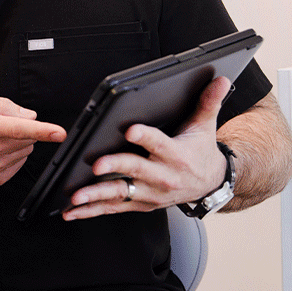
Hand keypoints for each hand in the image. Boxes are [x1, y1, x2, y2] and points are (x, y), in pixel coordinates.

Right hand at [0, 92, 65, 186]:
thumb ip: (4, 104)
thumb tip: (29, 115)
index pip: (19, 129)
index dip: (42, 130)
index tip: (59, 133)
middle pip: (26, 138)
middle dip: (22, 128)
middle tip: (0, 125)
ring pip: (25, 150)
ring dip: (19, 142)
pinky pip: (19, 163)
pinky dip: (14, 154)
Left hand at [62, 76, 231, 220]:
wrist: (210, 183)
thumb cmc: (201, 151)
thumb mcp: (205, 125)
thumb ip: (208, 102)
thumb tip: (219, 80)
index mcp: (176, 155)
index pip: (159, 143)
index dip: (145, 137)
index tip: (130, 131)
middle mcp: (162, 176)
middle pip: (135, 169)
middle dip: (115, 167)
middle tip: (96, 165)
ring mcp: (150, 193)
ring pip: (120, 194)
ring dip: (96, 195)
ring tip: (76, 195)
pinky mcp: (141, 204)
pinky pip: (113, 208)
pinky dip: (91, 210)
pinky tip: (71, 209)